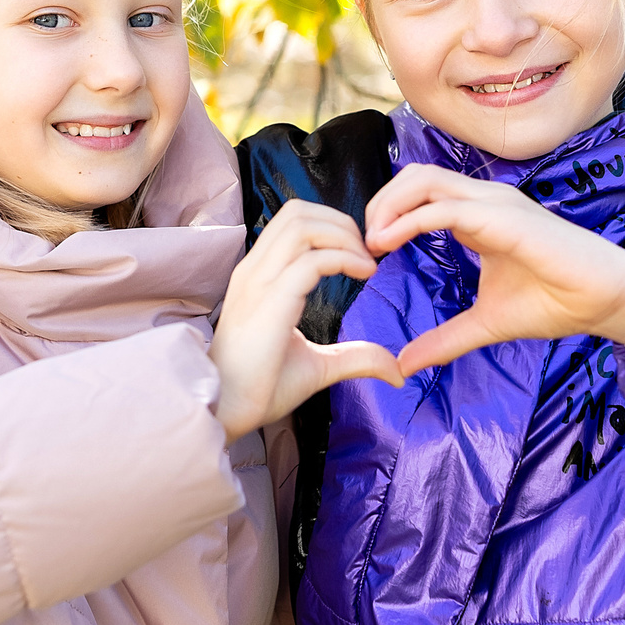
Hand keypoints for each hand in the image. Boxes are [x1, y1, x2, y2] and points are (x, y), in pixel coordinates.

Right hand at [210, 201, 399, 438]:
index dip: (334, 226)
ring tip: (368, 262)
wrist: (227, 412)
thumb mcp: (318, 366)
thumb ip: (355, 357)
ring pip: (302, 225)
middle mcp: (254, 270)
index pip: (293, 221)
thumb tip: (396, 369)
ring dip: (344, 236)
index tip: (363, 254)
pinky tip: (365, 274)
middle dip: (342, 222)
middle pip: (298, 211)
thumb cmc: (261, 387)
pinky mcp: (269, 301)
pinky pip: (311, 261)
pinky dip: (344, 258)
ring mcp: (258, 282)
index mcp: (258, 275)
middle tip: (369, 253)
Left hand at [363, 164, 624, 378]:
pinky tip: (389, 243)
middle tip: (362, 245)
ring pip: (424, 180)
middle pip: (414, 176)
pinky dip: (409, 221)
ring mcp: (494, 202)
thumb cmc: (555, 302)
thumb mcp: (485, 324)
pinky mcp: (503, 216)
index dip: (387, 215)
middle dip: (379, 203)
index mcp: (478, 214)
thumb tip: (405, 364)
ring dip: (388, 205)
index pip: (420, 193)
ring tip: (371, 242)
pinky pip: (445, 207)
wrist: (603, 300)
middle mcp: (483, 199)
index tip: (367, 253)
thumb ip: (445, 339)